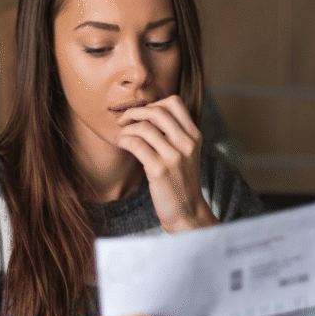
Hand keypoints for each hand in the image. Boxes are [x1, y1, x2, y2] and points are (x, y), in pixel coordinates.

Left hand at [115, 95, 217, 232]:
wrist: (187, 212)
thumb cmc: (180, 183)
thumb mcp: (186, 155)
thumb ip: (174, 135)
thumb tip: (146, 116)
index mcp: (194, 136)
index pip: (175, 102)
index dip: (153, 103)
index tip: (141, 115)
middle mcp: (186, 143)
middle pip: (157, 111)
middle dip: (134, 112)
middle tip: (122, 121)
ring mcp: (174, 157)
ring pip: (144, 127)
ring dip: (126, 129)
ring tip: (120, 137)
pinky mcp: (160, 170)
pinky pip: (135, 144)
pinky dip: (123, 141)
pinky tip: (121, 146)